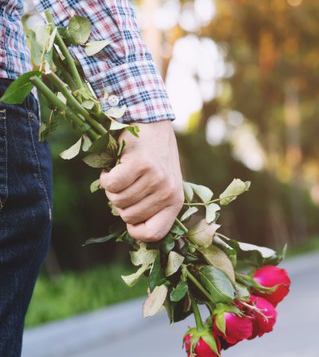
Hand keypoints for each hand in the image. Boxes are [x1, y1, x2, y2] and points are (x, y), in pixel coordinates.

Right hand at [100, 120, 183, 241]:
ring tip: (123, 172)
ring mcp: (155, 178)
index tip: (129, 220)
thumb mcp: (161, 184)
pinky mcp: (140, 164)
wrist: (152, 122)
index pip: (155, 234)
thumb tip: (134, 230)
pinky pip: (111, 185)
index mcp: (175, 201)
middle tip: (127, 183)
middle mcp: (168, 192)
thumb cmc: (153, 157)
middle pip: (128, 216)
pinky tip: (114, 166)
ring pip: (117, 200)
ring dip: (112, 187)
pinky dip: (105, 176)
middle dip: (120, 202)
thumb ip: (151, 206)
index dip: (136, 231)